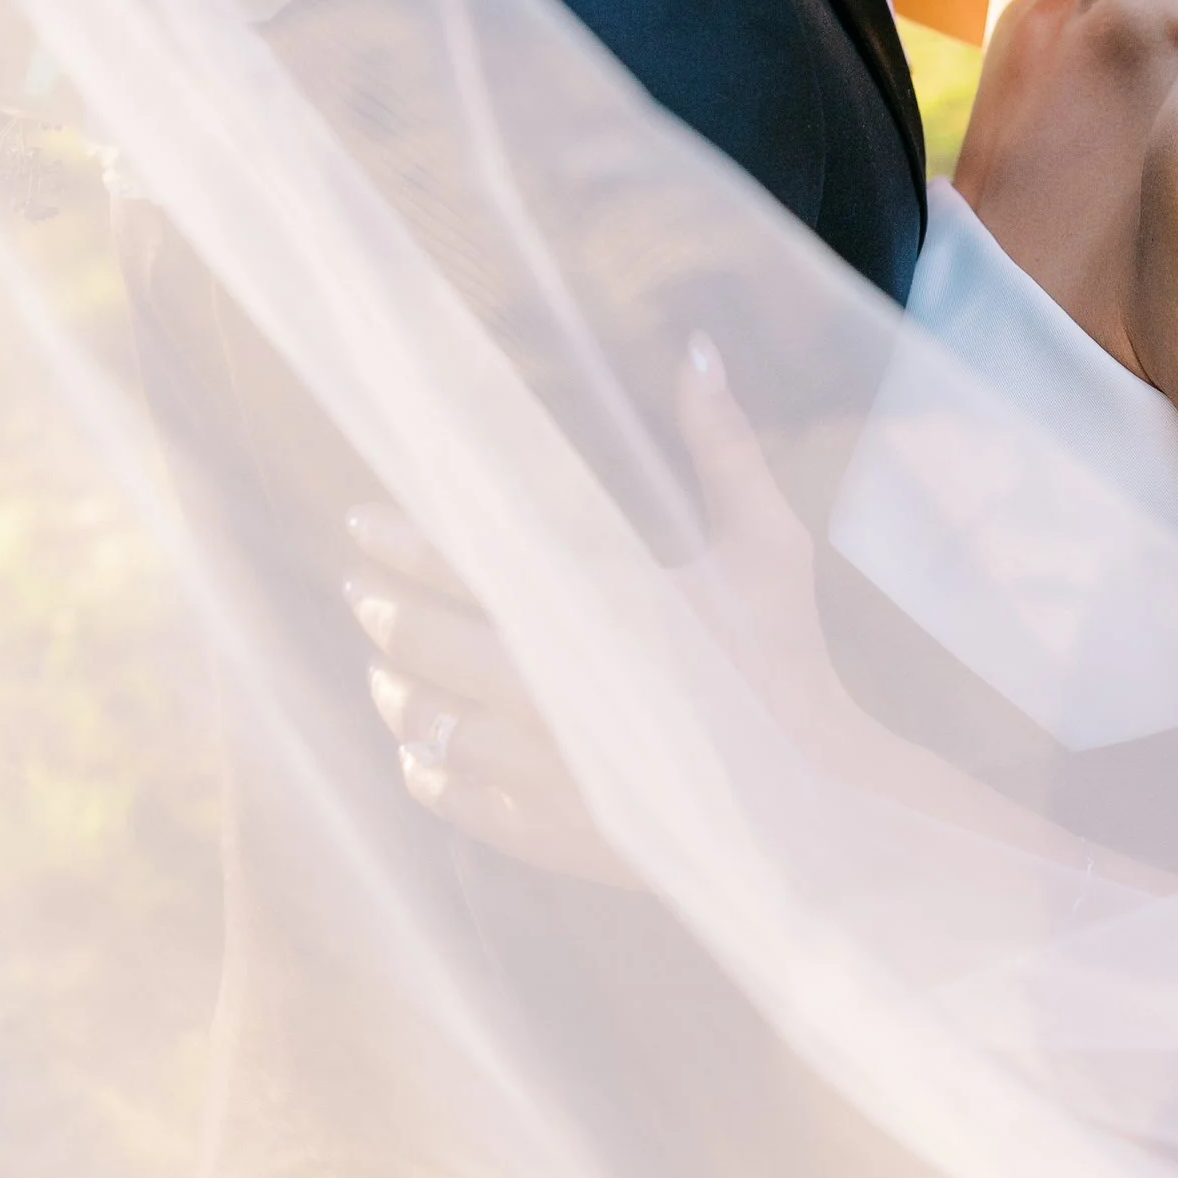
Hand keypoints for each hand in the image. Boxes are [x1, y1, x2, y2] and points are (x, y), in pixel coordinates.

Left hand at [340, 340, 806, 886]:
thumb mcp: (765, 547)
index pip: (467, 561)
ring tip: (380, 672)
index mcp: (599, 609)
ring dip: (395, 693)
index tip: (358, 521)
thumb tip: (699, 346)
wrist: (819, 807)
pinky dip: (430, 773)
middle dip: (383, 611)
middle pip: (427, 643)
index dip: (401, 539)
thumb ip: (723, 447)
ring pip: (429, 726)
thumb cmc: (791, 666)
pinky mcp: (555, 831)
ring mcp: (550, 767)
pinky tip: (420, 754)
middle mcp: (557, 687)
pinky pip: (460, 799)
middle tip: (359, 588)